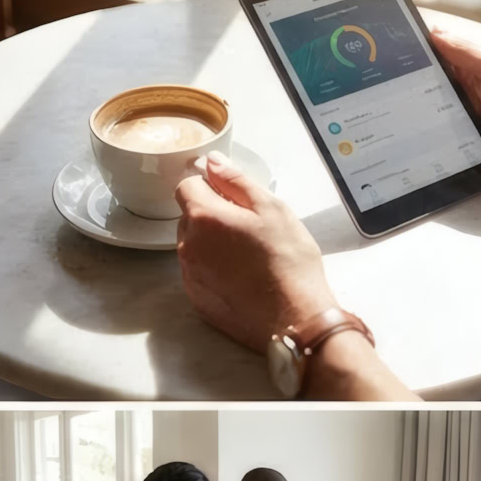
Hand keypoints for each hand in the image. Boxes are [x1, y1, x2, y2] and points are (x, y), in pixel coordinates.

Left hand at [175, 151, 335, 352]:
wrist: (294, 318)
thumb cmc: (288, 261)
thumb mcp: (271, 209)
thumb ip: (236, 181)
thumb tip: (212, 162)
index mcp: (204, 217)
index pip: (186, 186)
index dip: (209, 187)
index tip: (232, 197)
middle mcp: (188, 246)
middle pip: (189, 217)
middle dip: (211, 215)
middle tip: (248, 228)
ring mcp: (190, 275)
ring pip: (193, 246)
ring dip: (212, 243)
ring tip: (248, 255)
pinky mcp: (197, 299)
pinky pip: (198, 273)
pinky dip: (214, 270)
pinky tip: (242, 277)